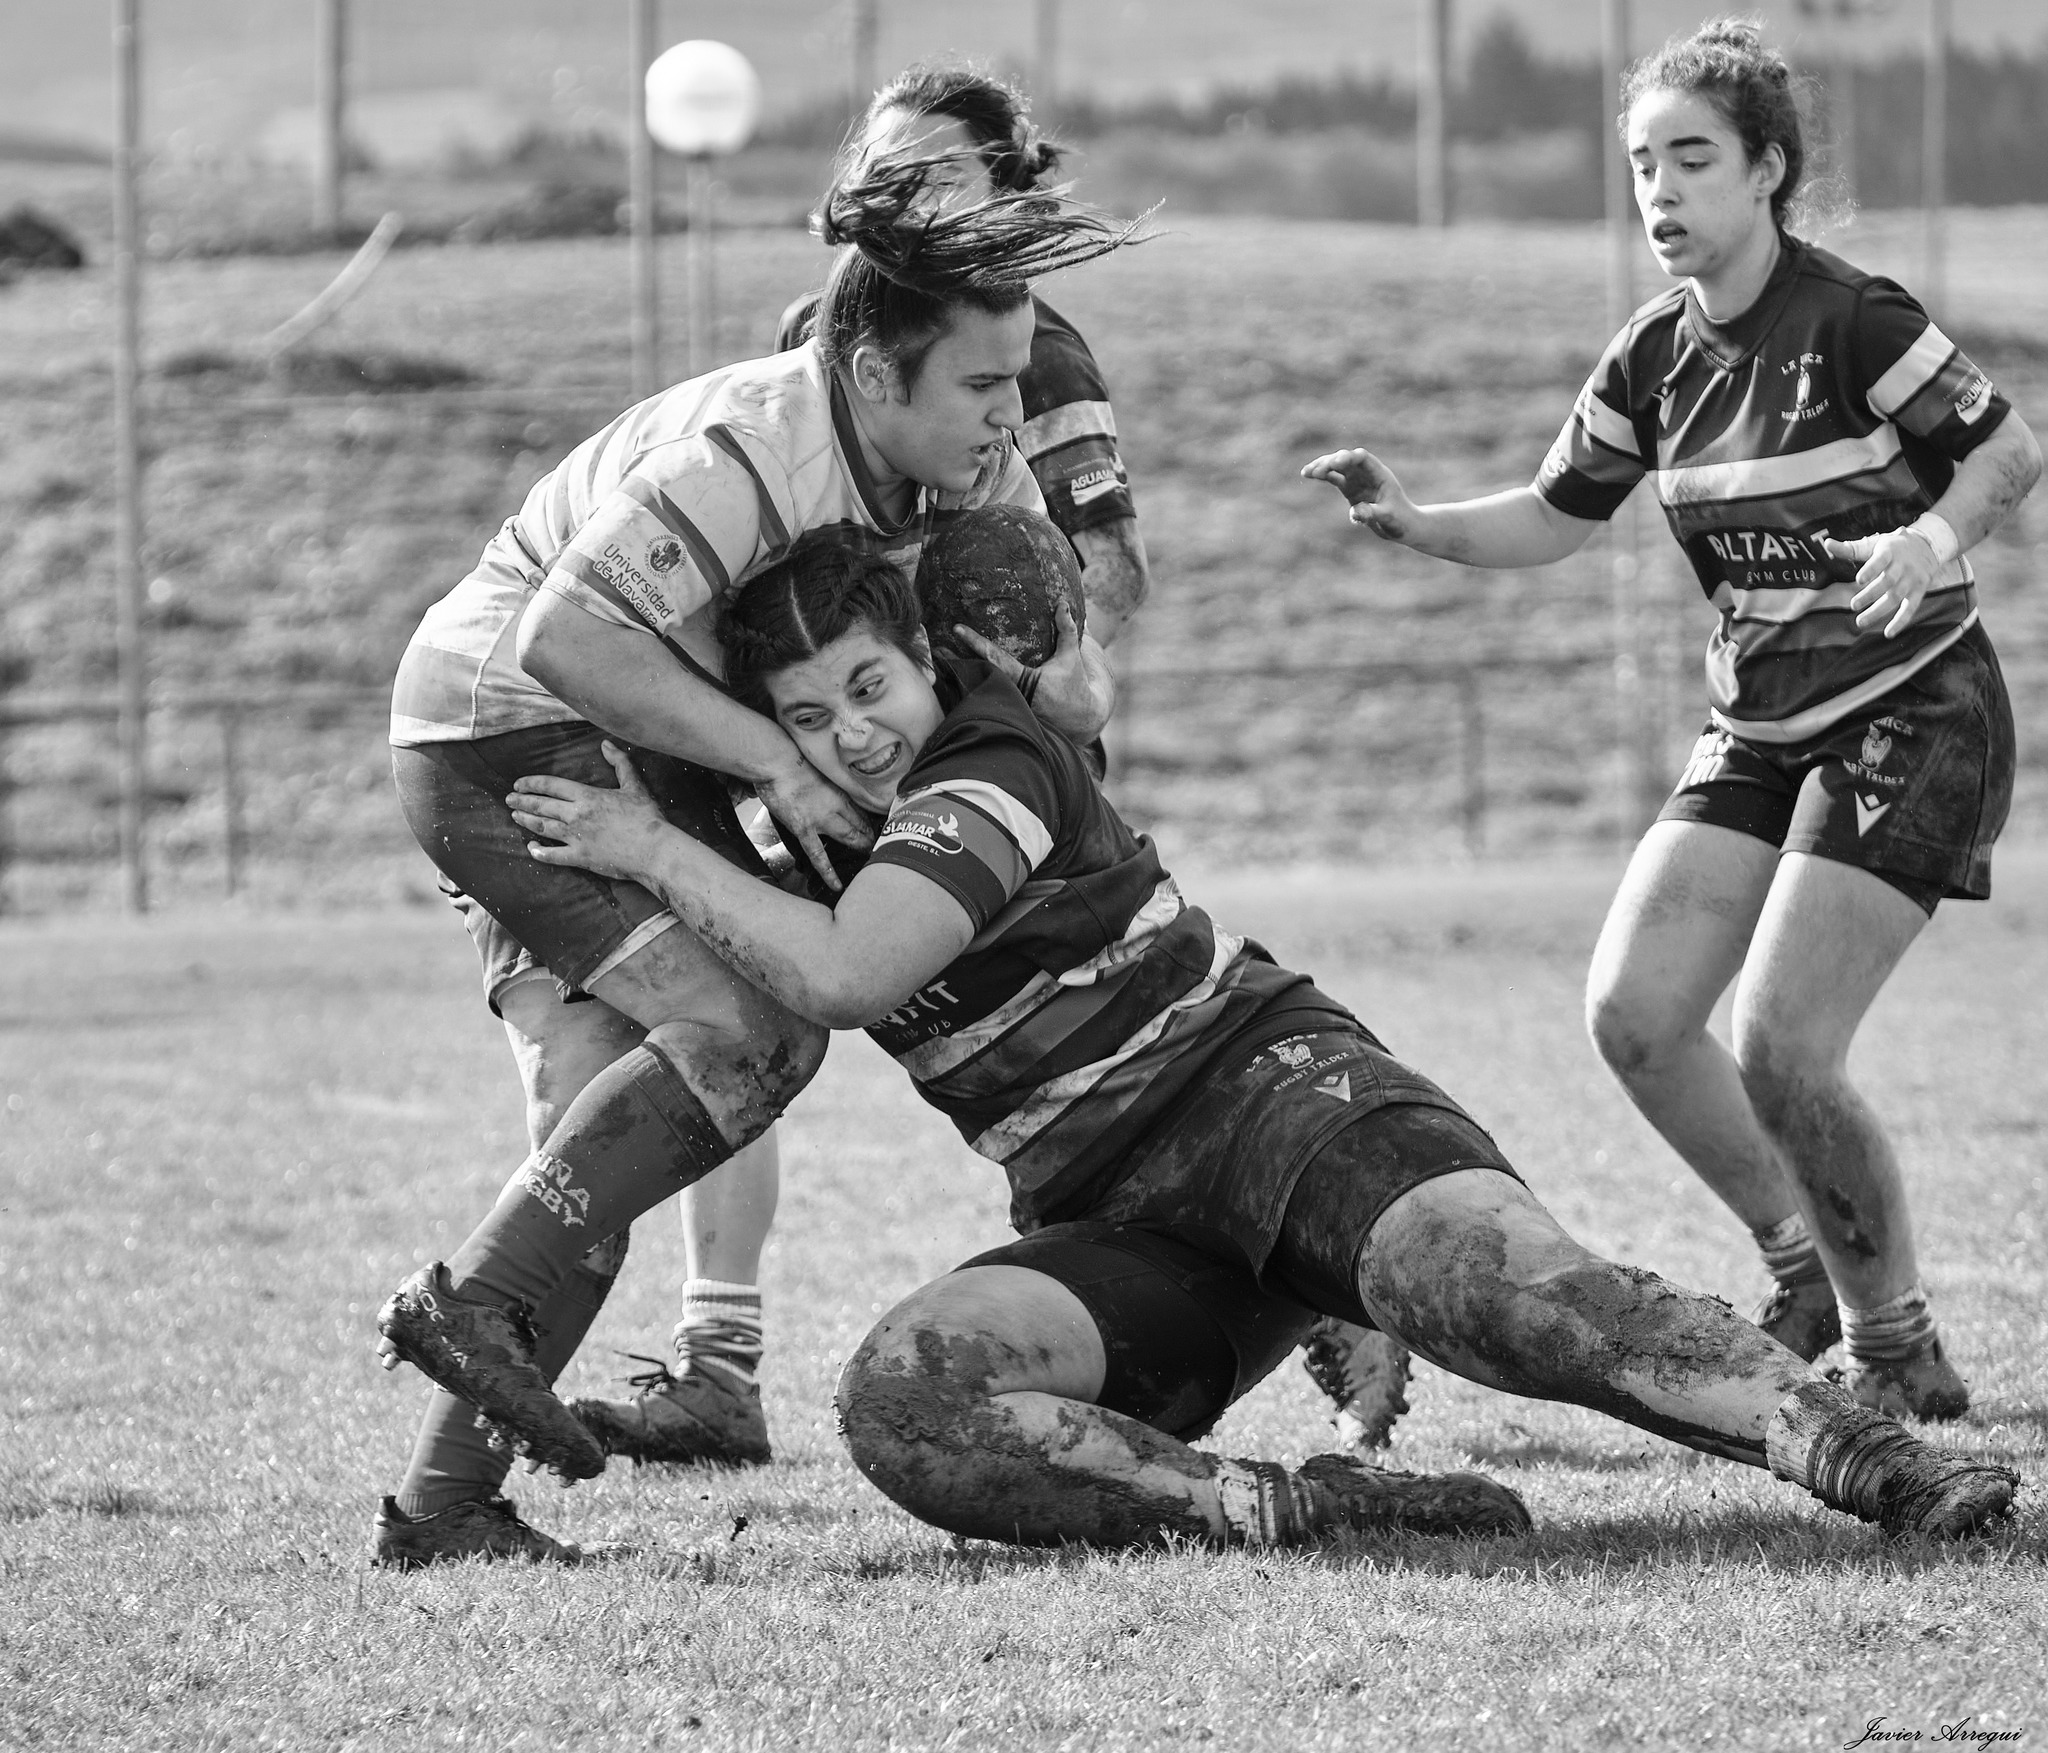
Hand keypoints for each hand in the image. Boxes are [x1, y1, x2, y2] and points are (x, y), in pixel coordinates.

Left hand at [508, 741, 670, 882]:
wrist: (654, 850)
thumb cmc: (647, 817)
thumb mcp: (635, 785)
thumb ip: (619, 762)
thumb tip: (606, 744)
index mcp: (587, 795)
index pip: (550, 785)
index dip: (531, 783)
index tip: (518, 784)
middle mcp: (576, 815)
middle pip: (541, 806)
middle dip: (522, 802)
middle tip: (509, 800)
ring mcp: (576, 838)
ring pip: (542, 827)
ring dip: (526, 821)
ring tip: (515, 817)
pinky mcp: (581, 857)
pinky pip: (553, 855)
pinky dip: (539, 852)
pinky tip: (531, 848)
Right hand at [756, 752, 873, 893]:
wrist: (776, 763)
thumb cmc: (790, 761)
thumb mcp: (816, 770)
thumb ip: (825, 784)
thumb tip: (824, 790)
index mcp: (838, 791)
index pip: (860, 811)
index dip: (868, 822)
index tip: (874, 830)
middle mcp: (835, 806)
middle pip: (858, 825)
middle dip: (869, 837)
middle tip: (878, 846)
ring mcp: (821, 820)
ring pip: (847, 837)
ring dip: (859, 846)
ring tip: (869, 857)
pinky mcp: (804, 829)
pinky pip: (819, 855)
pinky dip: (828, 871)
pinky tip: (837, 884)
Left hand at [954, 599, 1113, 740]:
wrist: (1080, 719)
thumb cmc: (1074, 684)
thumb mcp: (1071, 656)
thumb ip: (1066, 630)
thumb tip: (1063, 603)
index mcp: (1026, 680)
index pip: (995, 657)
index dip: (975, 642)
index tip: (957, 628)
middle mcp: (1014, 696)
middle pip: (977, 676)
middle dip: (955, 662)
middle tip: (936, 648)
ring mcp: (1009, 709)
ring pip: (977, 693)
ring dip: (956, 679)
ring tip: (938, 660)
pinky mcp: (1008, 717)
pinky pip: (983, 704)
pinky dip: (966, 693)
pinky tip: (950, 682)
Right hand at [1300, 447, 1417, 541]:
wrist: (1403, 526)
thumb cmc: (1400, 520)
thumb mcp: (1387, 517)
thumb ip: (1371, 513)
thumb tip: (1355, 512)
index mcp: (1379, 474)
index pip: (1363, 458)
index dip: (1348, 457)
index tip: (1336, 462)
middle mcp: (1367, 473)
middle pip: (1346, 459)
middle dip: (1331, 462)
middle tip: (1317, 472)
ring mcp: (1358, 480)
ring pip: (1337, 466)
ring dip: (1322, 467)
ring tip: (1307, 472)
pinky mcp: (1350, 489)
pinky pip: (1333, 477)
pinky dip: (1322, 476)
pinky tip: (1307, 474)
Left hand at [1821, 528, 1942, 637]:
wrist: (1927, 545)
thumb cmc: (1893, 546)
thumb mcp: (1873, 543)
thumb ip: (1850, 548)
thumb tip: (1827, 544)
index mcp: (1889, 551)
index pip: (1880, 560)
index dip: (1871, 570)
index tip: (1859, 579)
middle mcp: (1902, 566)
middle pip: (1887, 581)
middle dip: (1870, 594)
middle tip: (1853, 605)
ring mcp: (1912, 579)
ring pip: (1895, 597)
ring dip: (1878, 611)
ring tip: (1860, 622)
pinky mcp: (1919, 591)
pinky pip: (1911, 608)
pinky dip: (1901, 621)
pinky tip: (1889, 633)